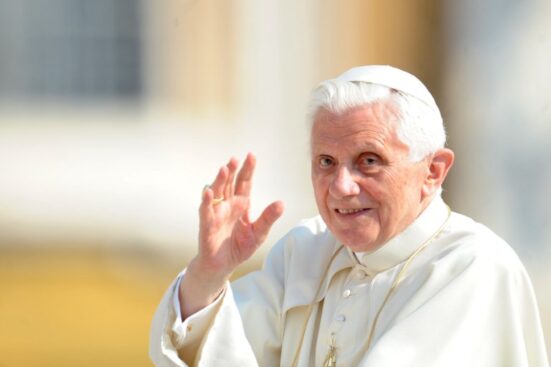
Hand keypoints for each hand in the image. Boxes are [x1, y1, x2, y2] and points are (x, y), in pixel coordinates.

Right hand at [181, 153, 283, 316]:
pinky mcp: (207, 224)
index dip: (247, 170)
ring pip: (216, 192)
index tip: (251, 156)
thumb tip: (282, 203)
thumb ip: (268, 217)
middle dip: (232, 171)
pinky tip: (208, 191)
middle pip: (229, 183)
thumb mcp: (258, 232)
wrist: (223, 266)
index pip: (244, 183)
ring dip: (219, 180)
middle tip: (235, 159)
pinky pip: (205, 210)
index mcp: (241, 204)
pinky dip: (206, 200)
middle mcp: (227, 205)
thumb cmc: (239, 247)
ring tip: (224, 169)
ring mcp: (216, 213)